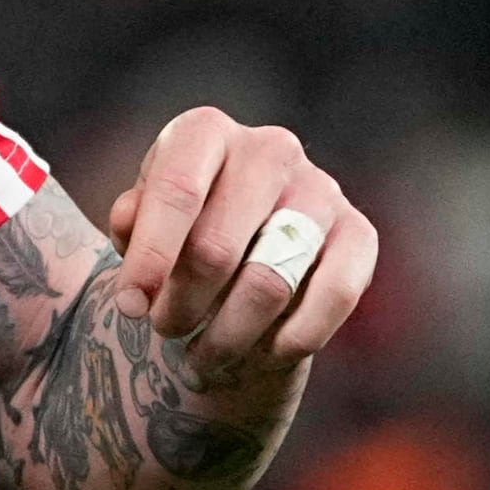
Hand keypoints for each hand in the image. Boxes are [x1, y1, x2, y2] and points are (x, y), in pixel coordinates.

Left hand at [104, 106, 376, 394]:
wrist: (242, 246)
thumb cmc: (179, 230)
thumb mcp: (141, 221)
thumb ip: (130, 221)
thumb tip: (129, 222)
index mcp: (206, 131)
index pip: (177, 192)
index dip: (150, 257)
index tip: (130, 307)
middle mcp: (269, 149)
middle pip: (217, 247)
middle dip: (181, 305)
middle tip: (165, 330)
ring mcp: (320, 189)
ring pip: (270, 283)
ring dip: (227, 336)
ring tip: (200, 358)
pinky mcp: (359, 232)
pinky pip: (335, 297)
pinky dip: (292, 340)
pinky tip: (261, 357)